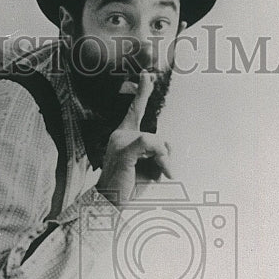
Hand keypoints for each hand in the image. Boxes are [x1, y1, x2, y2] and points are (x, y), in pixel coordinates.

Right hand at [95, 70, 172, 208]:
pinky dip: (160, 156)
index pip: (134, 110)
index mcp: (123, 136)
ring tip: (161, 176)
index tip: (146, 75)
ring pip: (155, 140)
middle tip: (168, 172)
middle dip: (164, 155)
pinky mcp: (124, 150)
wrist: (111, 203)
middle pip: (155, 134)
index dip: (142, 92)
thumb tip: (168, 145)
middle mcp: (119, 135)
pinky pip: (149, 143)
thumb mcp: (149, 168)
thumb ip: (159, 153)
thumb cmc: (127, 187)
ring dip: (164, 160)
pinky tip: (162, 170)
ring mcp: (119, 141)